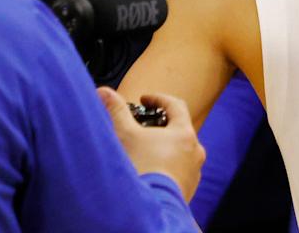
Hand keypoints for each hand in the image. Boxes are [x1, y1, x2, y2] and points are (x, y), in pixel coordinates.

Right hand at [97, 87, 205, 201]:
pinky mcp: (188, 188)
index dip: (158, 99)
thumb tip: (104, 91)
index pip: (176, 105)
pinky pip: (178, 172)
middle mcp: (195, 150)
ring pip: (180, 152)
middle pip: (179, 130)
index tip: (145, 99)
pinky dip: (166, 167)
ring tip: (144, 151)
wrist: (150, 206)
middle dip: (160, 126)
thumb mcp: (125, 135)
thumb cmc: (141, 168)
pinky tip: (150, 171)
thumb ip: (116, 111)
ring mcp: (193, 170)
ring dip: (164, 148)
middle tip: (142, 127)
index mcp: (184, 133)